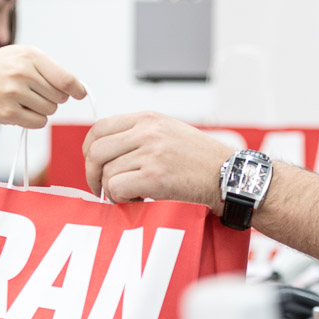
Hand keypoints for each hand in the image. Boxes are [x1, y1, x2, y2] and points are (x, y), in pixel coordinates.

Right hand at [0, 45, 84, 129]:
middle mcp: (22, 72)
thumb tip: (78, 89)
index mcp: (30, 56)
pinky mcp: (7, 112)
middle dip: (52, 99)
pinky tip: (18, 111)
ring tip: (22, 100)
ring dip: (41, 110)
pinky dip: (33, 120)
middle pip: (59, 97)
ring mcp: (14, 93)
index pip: (65, 78)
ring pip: (50, 111)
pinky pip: (38, 123)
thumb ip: (50, 69)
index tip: (80, 94)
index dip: (76, 89)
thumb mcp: (21, 57)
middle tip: (34, 93)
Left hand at [83, 112, 231, 206]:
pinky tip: (138, 199)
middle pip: (96, 151)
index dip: (90, 150)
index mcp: (148, 118)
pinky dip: (121, 198)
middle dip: (93, 174)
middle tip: (103, 187)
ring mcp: (150, 153)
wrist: (229, 175)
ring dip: (112, 190)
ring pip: (106, 173)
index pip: (99, 128)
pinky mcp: (155, 177)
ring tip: (132, 194)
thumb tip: (108, 151)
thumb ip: (139, 135)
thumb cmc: (201, 159)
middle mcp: (147, 132)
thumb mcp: (169, 132)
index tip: (96, 165)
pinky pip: (116, 188)